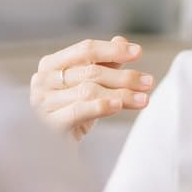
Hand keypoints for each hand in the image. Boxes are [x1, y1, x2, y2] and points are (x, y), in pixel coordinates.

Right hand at [30, 36, 153, 140]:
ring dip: (121, 94)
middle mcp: (42, 81)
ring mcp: (43, 103)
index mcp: (50, 65)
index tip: (138, 52)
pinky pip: (78, 111)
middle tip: (148, 82)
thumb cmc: (71, 113)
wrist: (54, 151)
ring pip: (89, 91)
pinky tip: (119, 106)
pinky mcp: (49, 125)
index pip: (85, 49)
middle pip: (90, 71)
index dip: (113, 50)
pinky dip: (101, 106)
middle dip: (123, 76)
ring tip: (144, 99)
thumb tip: (121, 40)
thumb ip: (103, 63)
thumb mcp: (89, 87)